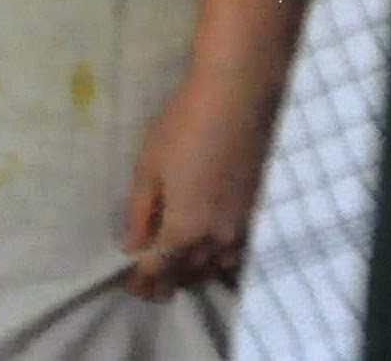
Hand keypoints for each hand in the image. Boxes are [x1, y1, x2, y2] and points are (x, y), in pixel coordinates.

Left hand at [119, 67, 277, 297]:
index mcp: (185, 228)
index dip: (144, 282)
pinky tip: (210, 251)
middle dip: (169, 281)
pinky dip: (220, 259)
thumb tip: (132, 248)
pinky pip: (237, 252)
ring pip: (216, 266)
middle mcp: (218, 238)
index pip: (160, 269)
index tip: (133, 289)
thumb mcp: (148, 169)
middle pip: (190, 273)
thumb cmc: (182, 129)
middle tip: (152, 283)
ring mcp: (243, 227)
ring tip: (178, 269)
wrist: (236, 100)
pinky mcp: (258, 213)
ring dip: (195, 272)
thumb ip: (141, 213)